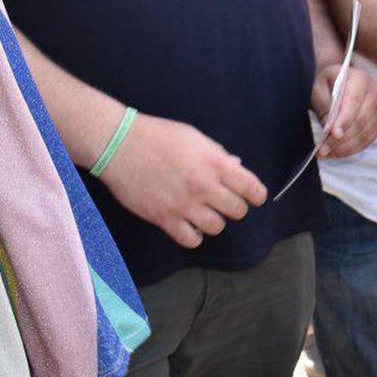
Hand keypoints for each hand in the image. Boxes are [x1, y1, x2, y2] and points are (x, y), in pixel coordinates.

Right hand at [97, 112, 265, 249]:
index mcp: (215, 163)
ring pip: (216, 227)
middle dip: (235, 207)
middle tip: (225, 202)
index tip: (255, 198)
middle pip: (237, 211)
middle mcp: (203, 186)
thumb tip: (237, 168)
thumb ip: (218, 155)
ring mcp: (184, 204)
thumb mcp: (195, 138)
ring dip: (214, 221)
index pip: (251, 188)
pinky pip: (190, 240)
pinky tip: (190, 226)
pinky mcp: (163, 218)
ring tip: (205, 212)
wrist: (120, 144)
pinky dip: (194, 236)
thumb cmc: (159, 136)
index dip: (257, 195)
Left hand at [311, 62, 376, 158]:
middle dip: (342, 139)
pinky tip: (336, 152)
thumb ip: (326, 107)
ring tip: (326, 153)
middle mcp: (375, 92)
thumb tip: (332, 131)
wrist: (335, 83)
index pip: (354, 102)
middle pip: (362, 120)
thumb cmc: (325, 85)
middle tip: (322, 149)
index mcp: (360, 79)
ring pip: (365, 134)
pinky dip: (351, 149)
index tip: (333, 134)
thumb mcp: (318, 90)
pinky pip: (367, 140)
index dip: (345, 120)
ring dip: (345, 147)